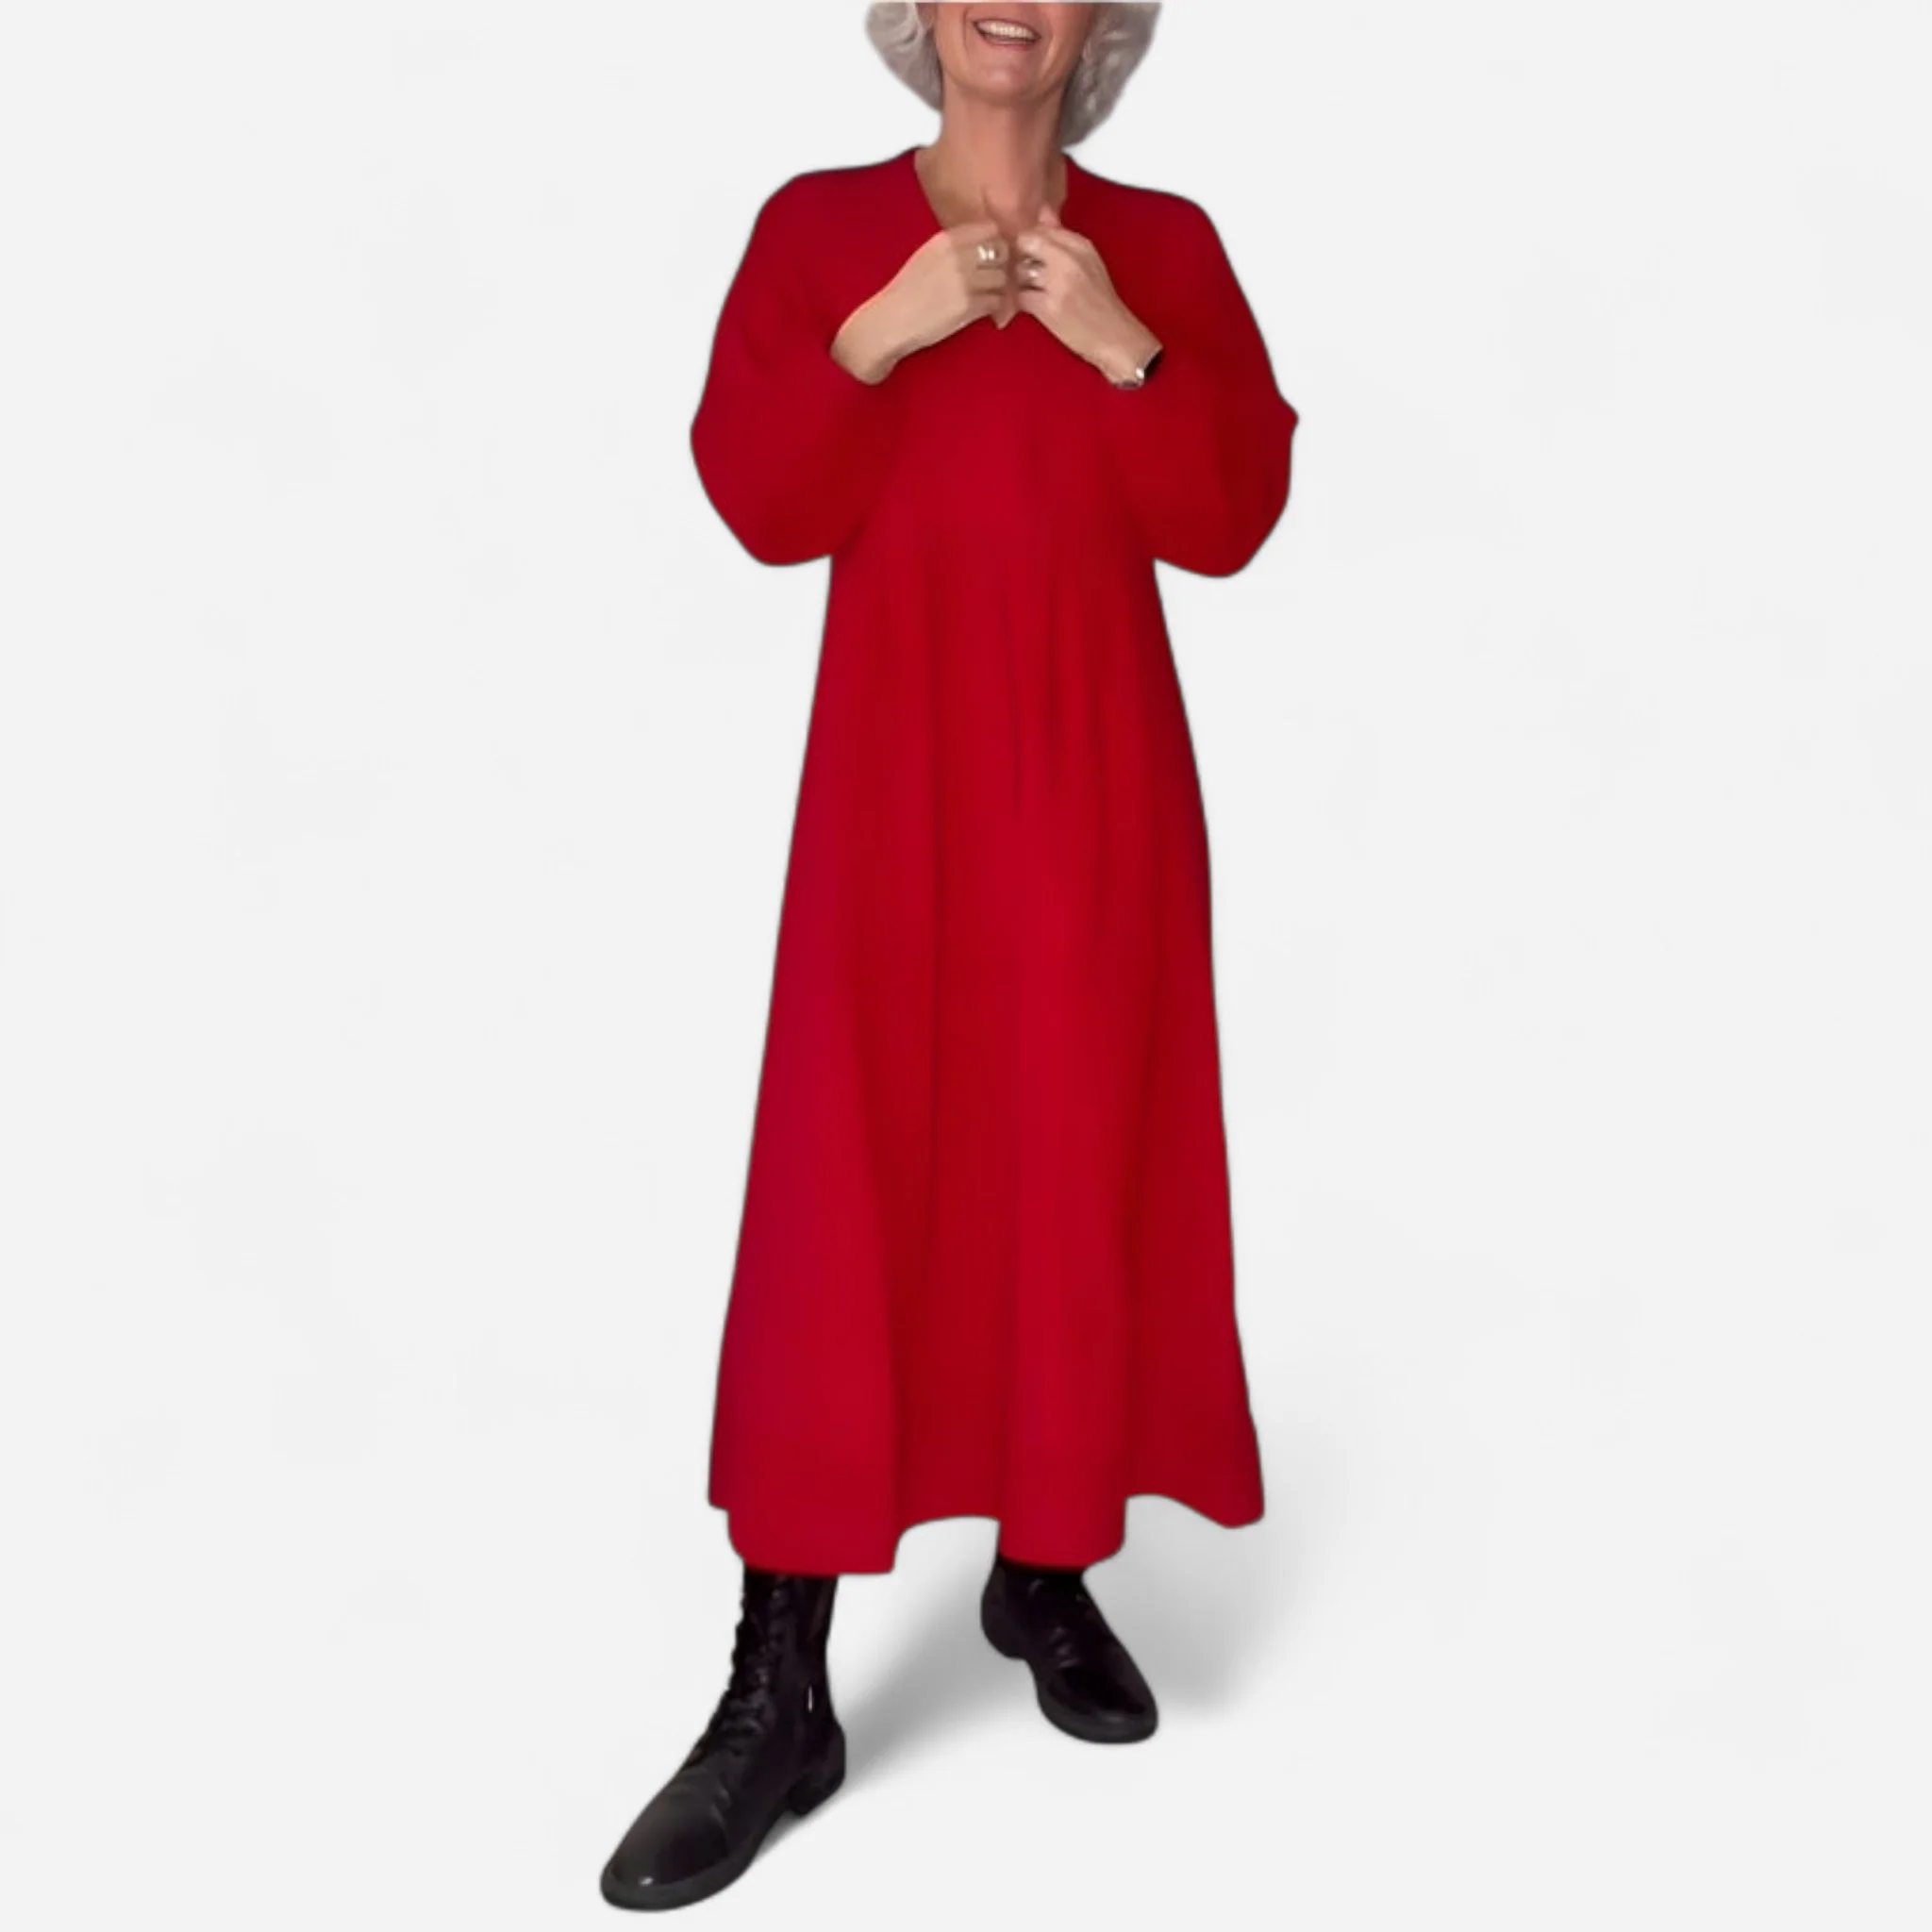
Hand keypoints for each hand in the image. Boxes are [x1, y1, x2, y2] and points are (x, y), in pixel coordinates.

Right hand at [831, 218, 1015, 382]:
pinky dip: (996, 308)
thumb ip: (953, 247)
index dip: (997, 242)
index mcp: (946, 240)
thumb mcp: (926, 256)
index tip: (994, 256)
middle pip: (1001, 250)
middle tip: (998, 279)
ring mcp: (964, 280)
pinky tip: (987, 312)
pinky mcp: (968, 306)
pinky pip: (997, 301)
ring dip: (1001, 289)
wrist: (890, 321)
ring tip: (992, 298)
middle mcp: (957, 255)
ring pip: (1003, 277)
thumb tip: (983, 244)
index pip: (989, 228)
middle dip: (1004, 264)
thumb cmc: (906, 292)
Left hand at [1010, 202, 1161, 382]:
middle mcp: (1069, 259)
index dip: (1029, 240)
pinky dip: (1020, 301)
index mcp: (1081, 245)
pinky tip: (1030, 306)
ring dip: (1019, 281)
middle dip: (1020, 256)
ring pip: (1019, 269)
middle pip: (1027, 243)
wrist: (1115, 338)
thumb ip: (1063, 237)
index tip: (1029, 254)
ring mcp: (1058, 283)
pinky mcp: (1048, 307)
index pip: (1041, 228)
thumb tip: (1041, 212)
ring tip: (1030, 291)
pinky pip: (1020, 296)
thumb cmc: (1101, 303)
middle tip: (1024, 272)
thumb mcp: (1089, 263)